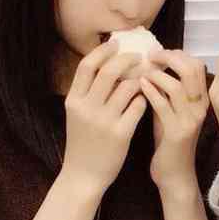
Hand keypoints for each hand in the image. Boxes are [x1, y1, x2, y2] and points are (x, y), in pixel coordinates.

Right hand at [61, 38, 148, 193]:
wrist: (83, 176)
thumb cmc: (82, 143)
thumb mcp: (76, 115)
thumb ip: (88, 92)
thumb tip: (108, 64)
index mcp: (73, 101)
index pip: (87, 66)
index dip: (103, 51)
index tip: (116, 43)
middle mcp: (87, 108)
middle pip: (109, 71)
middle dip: (126, 59)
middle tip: (138, 56)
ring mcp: (104, 121)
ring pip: (128, 87)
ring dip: (139, 80)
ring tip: (144, 79)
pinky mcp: (121, 134)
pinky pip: (139, 106)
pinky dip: (144, 100)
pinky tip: (144, 101)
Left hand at [140, 48, 209, 192]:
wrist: (175, 174)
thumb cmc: (168, 141)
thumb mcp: (170, 110)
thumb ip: (165, 90)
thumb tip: (151, 65)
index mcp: (201, 98)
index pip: (195, 64)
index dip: (176, 54)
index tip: (156, 54)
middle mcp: (200, 107)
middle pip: (190, 69)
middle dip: (168, 58)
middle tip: (149, 57)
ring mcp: (190, 119)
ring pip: (176, 85)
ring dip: (156, 75)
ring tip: (141, 73)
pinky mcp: (177, 132)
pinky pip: (163, 105)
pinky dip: (150, 92)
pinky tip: (139, 86)